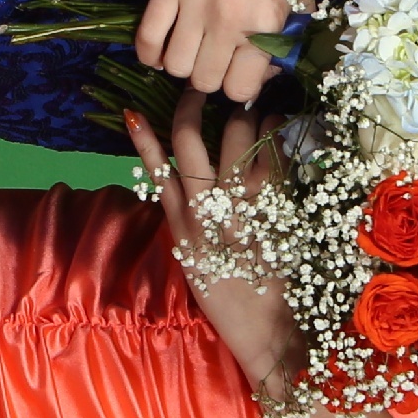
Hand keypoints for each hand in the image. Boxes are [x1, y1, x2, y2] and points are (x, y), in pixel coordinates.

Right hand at [124, 89, 306, 393]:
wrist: (265, 331)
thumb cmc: (227, 300)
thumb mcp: (192, 263)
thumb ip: (185, 225)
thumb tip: (179, 192)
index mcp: (180, 225)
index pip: (155, 165)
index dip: (149, 133)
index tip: (140, 109)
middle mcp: (204, 211)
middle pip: (190, 139)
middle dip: (195, 104)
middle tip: (206, 86)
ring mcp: (239, 208)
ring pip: (234, 142)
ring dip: (243, 117)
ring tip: (254, 105)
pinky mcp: (274, 211)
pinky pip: (270, 163)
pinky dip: (273, 140)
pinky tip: (277, 127)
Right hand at [134, 0, 325, 107]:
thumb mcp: (299, 10)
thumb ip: (281, 50)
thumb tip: (255, 78)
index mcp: (264, 32)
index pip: (238, 90)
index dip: (236, 82)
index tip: (237, 68)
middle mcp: (227, 23)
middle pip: (203, 81)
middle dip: (208, 73)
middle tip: (212, 55)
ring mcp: (195, 3)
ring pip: (174, 65)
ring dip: (182, 62)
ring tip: (190, 47)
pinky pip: (148, 36)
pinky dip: (149, 52)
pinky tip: (159, 50)